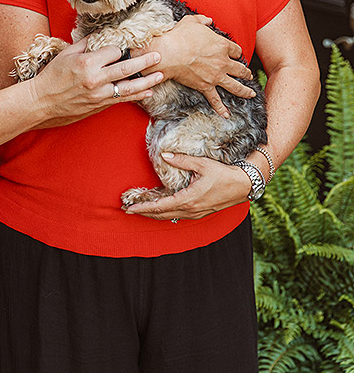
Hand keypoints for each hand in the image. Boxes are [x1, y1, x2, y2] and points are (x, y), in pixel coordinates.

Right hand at [31, 38, 162, 123]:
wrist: (41, 102)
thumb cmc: (51, 76)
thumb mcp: (66, 54)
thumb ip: (86, 43)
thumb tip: (101, 34)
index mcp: (87, 63)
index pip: (114, 51)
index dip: (121, 47)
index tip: (127, 45)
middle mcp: (95, 79)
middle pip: (127, 68)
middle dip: (145, 61)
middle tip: (158, 56)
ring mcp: (98, 94)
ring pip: (129, 87)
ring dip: (147, 81)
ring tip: (160, 75)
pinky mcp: (99, 105)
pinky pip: (122, 99)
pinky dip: (136, 95)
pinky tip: (147, 91)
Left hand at [124, 152, 250, 219]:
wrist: (243, 185)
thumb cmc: (224, 174)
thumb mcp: (202, 164)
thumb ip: (182, 160)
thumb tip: (165, 155)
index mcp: (189, 199)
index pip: (161, 206)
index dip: (144, 207)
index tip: (131, 208)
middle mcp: (191, 209)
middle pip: (162, 215)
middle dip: (144, 213)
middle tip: (128, 211)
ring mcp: (195, 213)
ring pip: (169, 217)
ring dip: (153, 215)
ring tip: (140, 211)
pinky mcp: (199, 212)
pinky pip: (178, 215)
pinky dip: (165, 214)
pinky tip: (160, 211)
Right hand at [148, 15, 254, 116]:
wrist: (169, 53)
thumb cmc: (179, 36)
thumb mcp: (192, 22)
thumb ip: (202, 20)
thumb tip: (208, 20)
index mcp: (222, 45)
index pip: (236, 50)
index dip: (236, 52)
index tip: (236, 54)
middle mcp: (223, 62)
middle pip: (240, 69)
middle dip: (246, 72)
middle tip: (249, 75)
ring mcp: (216, 76)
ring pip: (235, 85)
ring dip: (244, 90)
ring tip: (251, 94)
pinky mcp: (205, 86)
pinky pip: (215, 99)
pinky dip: (221, 108)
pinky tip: (226, 114)